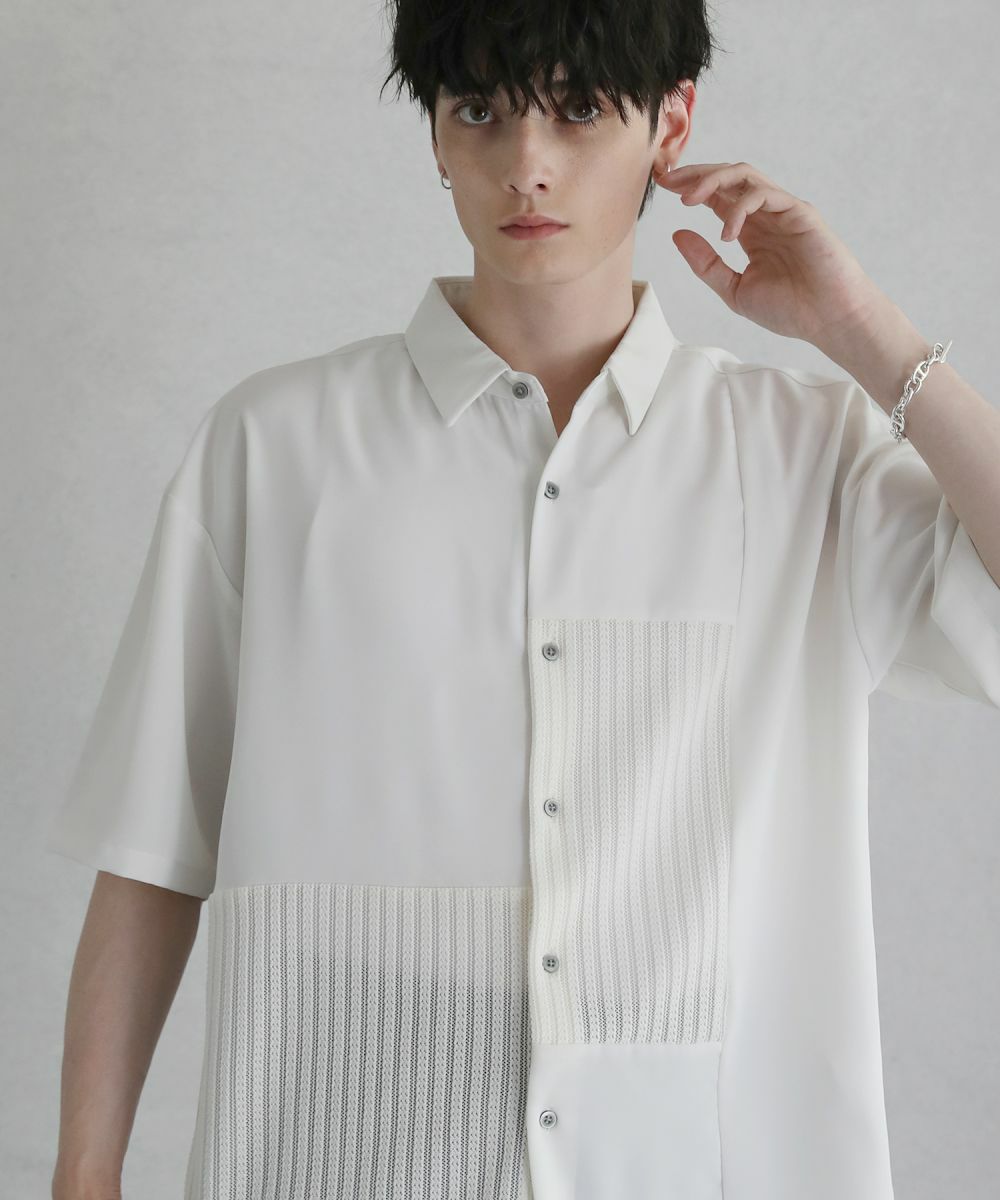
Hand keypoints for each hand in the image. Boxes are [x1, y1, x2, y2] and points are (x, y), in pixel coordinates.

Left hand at [654, 160, 892, 356]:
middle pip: (727, 178)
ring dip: (712, 181)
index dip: (690, 188)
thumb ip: (706, 264)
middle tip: (669, 181)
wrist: (829, 319)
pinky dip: (739, 208)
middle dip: (695, 174)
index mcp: (751, 231)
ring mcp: (783, 211)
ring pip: (744, 176)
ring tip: (688, 200)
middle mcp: (766, 216)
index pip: (717, 197)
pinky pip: (764, 194)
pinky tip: (726, 233)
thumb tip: (677, 234)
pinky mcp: (800, 212)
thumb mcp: (734, 289)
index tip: (663, 187)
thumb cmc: (790, 309)